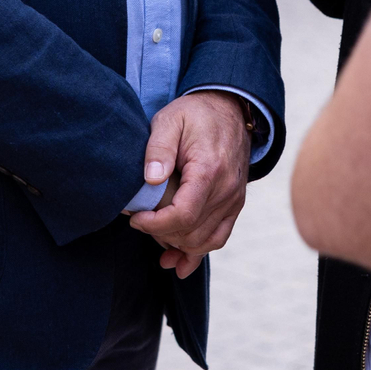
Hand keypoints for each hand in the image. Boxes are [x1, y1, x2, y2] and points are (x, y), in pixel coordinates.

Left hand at [129, 90, 250, 278]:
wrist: (230, 108)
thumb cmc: (196, 114)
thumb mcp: (170, 120)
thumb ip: (158, 148)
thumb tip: (150, 179)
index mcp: (209, 170)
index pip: (184, 215)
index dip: (155, 225)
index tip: (135, 218)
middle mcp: (227, 189)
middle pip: (193, 233)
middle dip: (162, 235)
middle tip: (140, 222)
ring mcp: (234, 199)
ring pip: (206, 241)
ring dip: (179, 248)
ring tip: (155, 245)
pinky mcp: (235, 204)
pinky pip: (220, 237)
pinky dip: (199, 252)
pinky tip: (180, 262)